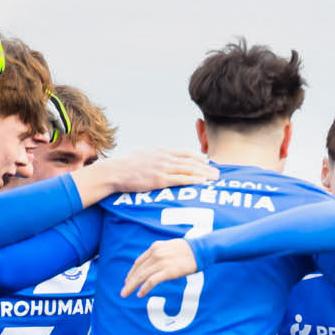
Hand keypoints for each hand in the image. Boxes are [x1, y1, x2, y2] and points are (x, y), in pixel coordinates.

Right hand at [82, 148, 217, 195]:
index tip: (208, 162)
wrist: (115, 172)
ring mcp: (163, 168)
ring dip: (204, 174)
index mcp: (161, 151)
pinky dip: (193, 180)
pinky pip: (181, 180)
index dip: (198, 158)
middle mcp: (165, 157)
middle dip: (206, 167)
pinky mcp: (160, 180)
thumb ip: (155, 158)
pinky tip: (202, 183)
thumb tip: (161, 163)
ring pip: (189, 170)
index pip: (185, 153)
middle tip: (218, 172)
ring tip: (215, 178)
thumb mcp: (144, 157)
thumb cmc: (127, 167)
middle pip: (190, 161)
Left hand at [122, 238, 198, 296]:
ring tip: (126, 294)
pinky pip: (151, 281)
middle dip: (129, 282)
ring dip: (132, 286)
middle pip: (138, 270)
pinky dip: (144, 288)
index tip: (128, 280)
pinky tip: (140, 294)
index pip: (138, 262)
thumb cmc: (188, 250)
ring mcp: (161, 262)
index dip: (132, 272)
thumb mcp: (169, 247)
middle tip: (123, 291)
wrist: (200, 250)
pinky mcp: (167, 271)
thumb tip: (154, 264)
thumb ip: (160, 254)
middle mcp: (155, 254)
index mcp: (155, 247)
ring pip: (141, 276)